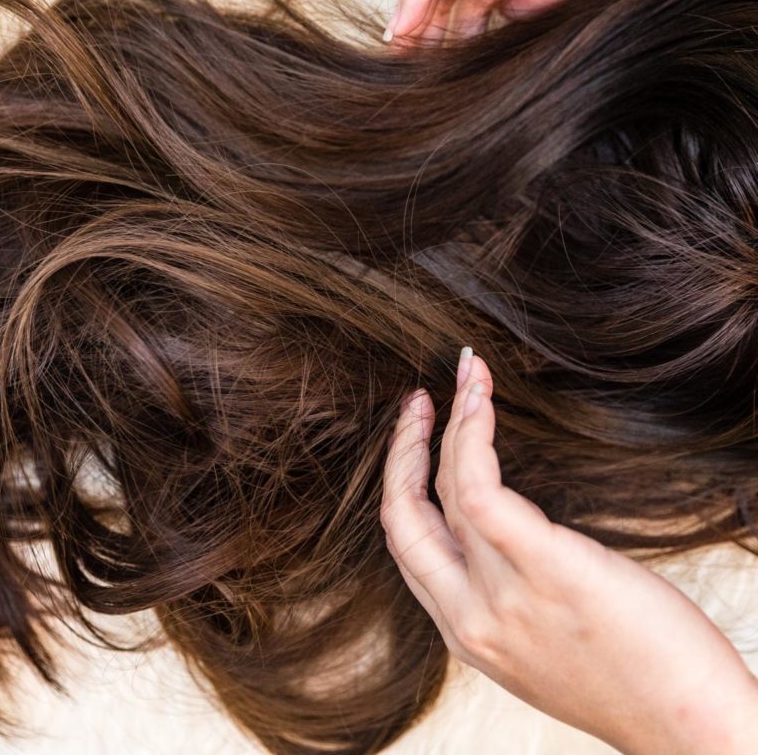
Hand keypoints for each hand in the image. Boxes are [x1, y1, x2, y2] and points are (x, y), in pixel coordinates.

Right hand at [379, 349, 757, 753]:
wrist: (693, 729)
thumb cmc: (636, 681)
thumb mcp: (542, 647)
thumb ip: (504, 595)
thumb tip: (499, 534)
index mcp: (466, 633)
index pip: (410, 544)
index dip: (404, 482)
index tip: (419, 441)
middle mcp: (469, 618)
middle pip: (404, 515)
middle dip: (404, 447)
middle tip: (420, 401)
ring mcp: (502, 598)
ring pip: (445, 490)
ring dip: (450, 422)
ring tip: (467, 378)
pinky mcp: (545, 570)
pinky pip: (481, 490)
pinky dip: (472, 435)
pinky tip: (480, 401)